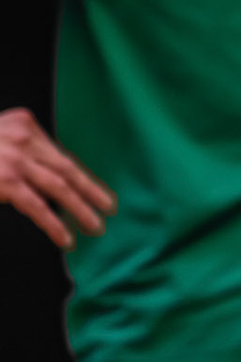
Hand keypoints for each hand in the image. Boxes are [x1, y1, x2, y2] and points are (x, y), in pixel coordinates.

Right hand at [0, 108, 114, 248]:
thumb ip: (20, 151)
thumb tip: (49, 177)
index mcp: (24, 123)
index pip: (59, 154)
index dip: (80, 176)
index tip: (97, 191)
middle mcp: (24, 138)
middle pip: (66, 168)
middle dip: (90, 190)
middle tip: (109, 208)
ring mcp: (16, 159)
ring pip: (60, 186)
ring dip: (82, 209)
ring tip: (96, 226)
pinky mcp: (8, 181)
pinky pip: (38, 206)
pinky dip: (55, 224)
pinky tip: (67, 237)